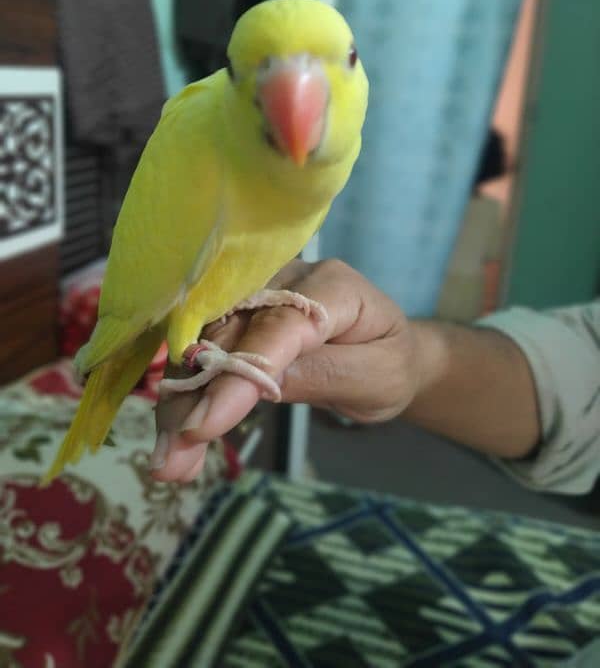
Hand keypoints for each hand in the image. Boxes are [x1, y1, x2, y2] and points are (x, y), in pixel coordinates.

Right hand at [150, 258, 423, 481]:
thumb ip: (323, 375)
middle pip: (230, 334)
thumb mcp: (376, 378)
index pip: (279, 325)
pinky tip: (177, 441)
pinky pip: (206, 356)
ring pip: (205, 346)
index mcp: (331, 286)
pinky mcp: (240, 320)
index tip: (204, 424)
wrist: (388, 356)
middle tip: (172, 460)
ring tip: (170, 463)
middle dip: (196, 397)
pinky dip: (189, 399)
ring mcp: (257, 296)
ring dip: (182, 404)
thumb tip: (257, 383)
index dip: (239, 372)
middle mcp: (285, 280)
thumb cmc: (389, 366)